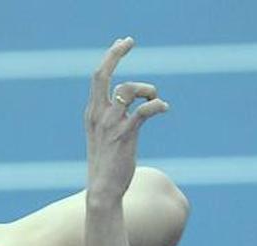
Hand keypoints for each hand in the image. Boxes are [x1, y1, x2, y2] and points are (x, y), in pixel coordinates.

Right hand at [84, 37, 168, 204]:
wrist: (102, 192)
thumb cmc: (106, 166)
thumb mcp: (103, 137)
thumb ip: (111, 119)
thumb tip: (129, 107)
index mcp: (92, 114)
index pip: (98, 78)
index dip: (110, 57)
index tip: (122, 44)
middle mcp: (98, 115)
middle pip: (103, 75)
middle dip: (115, 54)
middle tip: (129, 41)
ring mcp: (111, 124)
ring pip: (128, 88)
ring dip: (146, 89)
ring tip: (154, 99)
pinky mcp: (126, 135)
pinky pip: (144, 110)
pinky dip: (157, 105)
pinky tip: (164, 109)